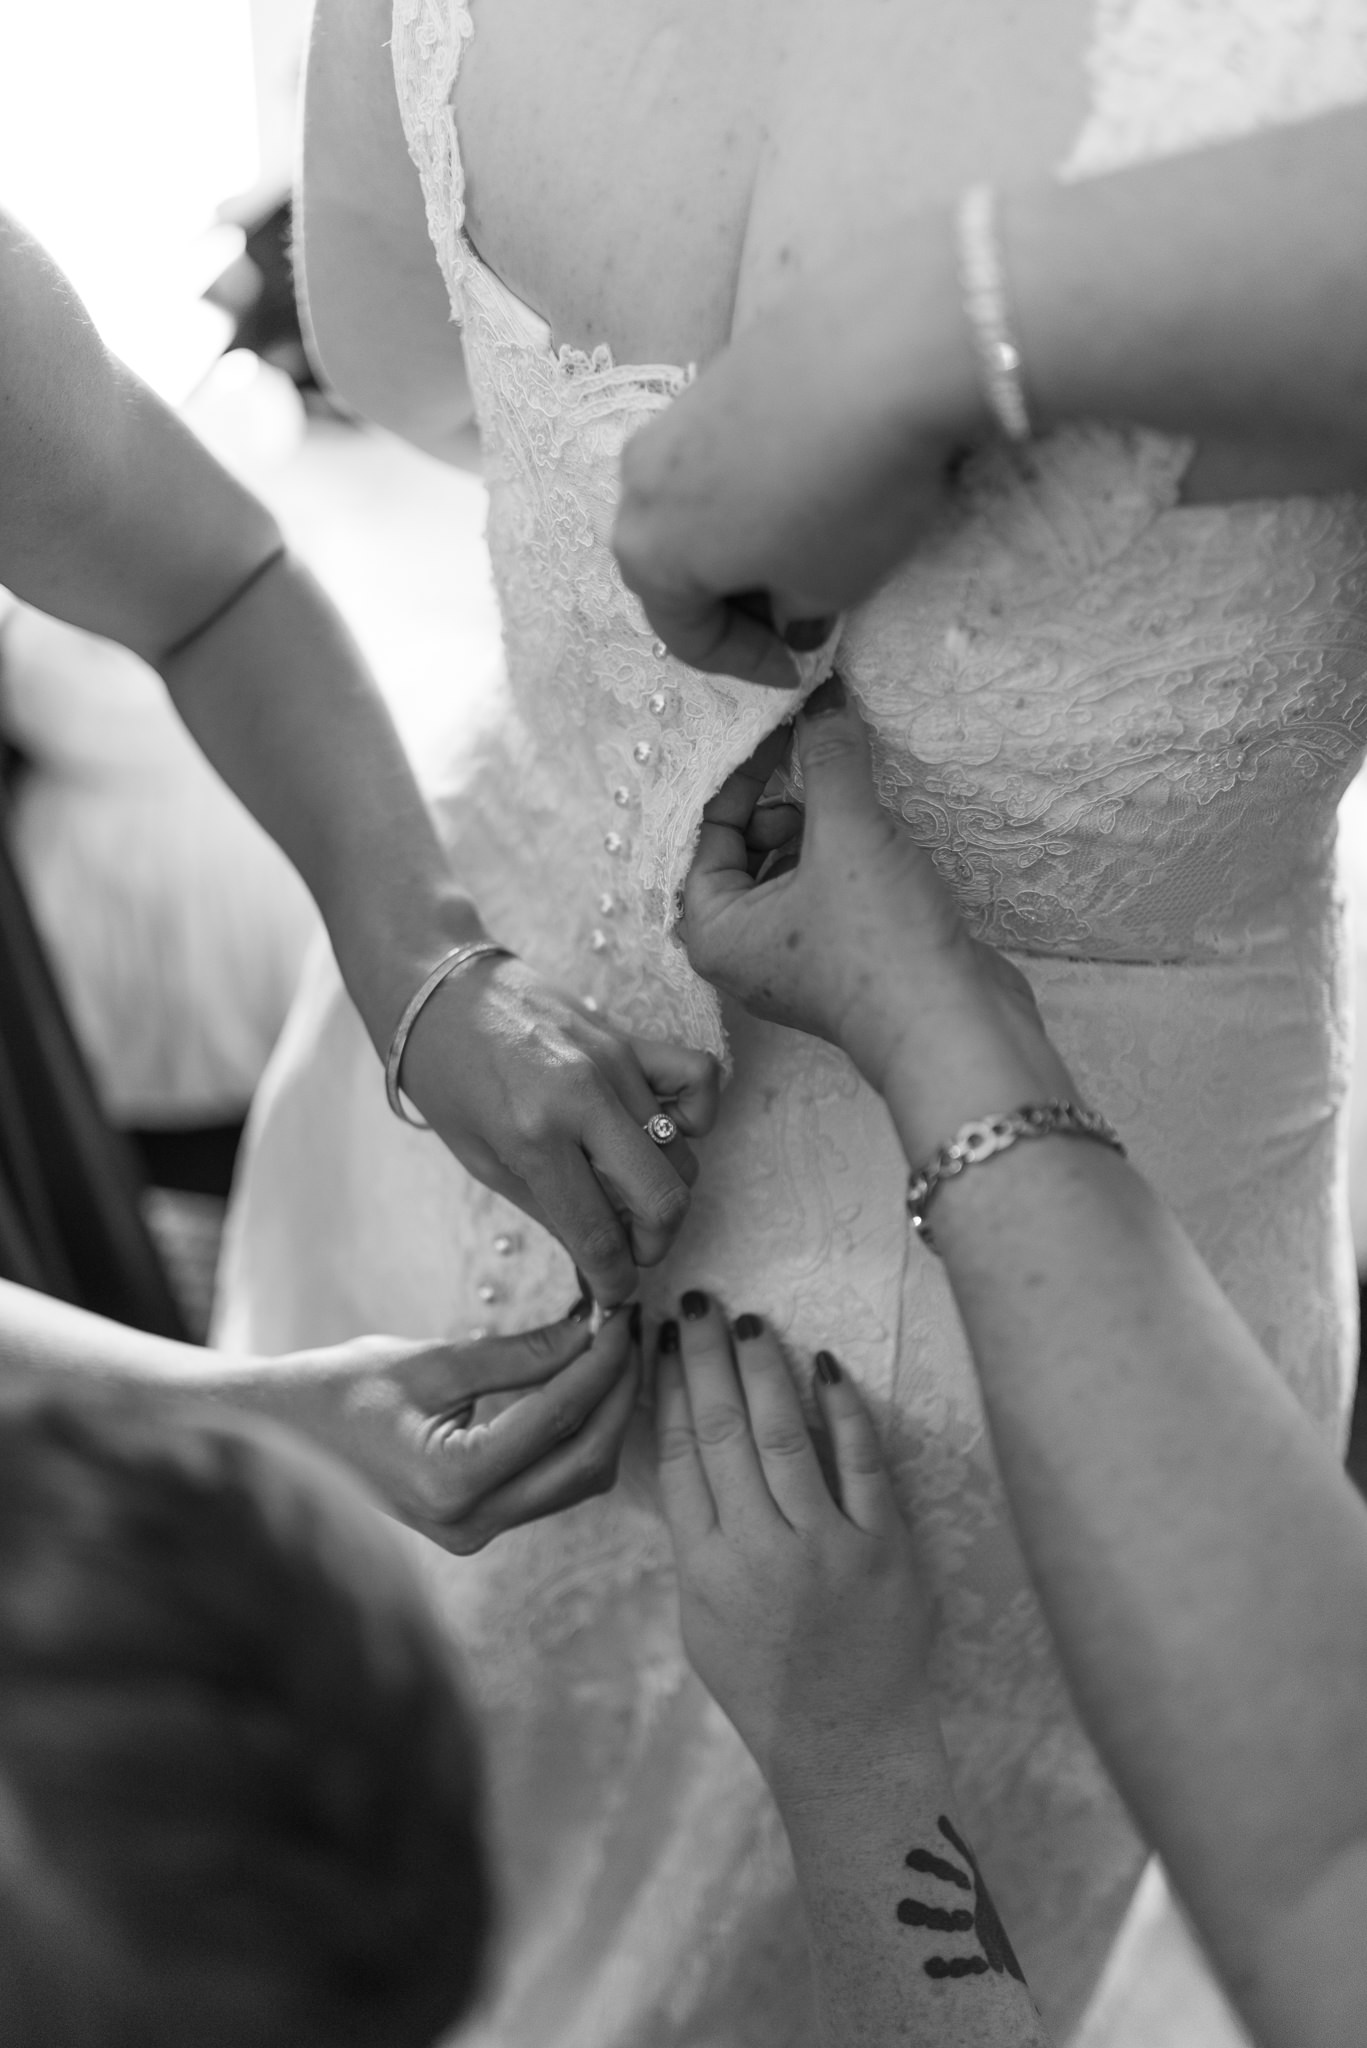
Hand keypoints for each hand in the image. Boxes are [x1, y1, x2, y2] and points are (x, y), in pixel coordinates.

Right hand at [244, 1305, 640, 1554]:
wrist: (278, 1439)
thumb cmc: (339, 1391)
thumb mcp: (430, 1361)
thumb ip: (516, 1352)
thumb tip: (589, 1329)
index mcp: (452, 1481)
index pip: (558, 1416)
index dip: (602, 1359)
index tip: (623, 1312)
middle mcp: (471, 1523)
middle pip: (586, 1459)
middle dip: (619, 1392)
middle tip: (631, 1330)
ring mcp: (476, 1534)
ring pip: (578, 1479)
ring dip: (606, 1417)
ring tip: (615, 1352)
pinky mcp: (478, 1527)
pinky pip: (552, 1486)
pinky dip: (578, 1437)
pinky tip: (584, 1387)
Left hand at [400, 952, 720, 1305]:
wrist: (437, 992)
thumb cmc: (446, 1078)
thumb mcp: (479, 1160)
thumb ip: (548, 1211)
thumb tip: (598, 1262)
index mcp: (534, 1136)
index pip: (600, 1234)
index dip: (615, 1281)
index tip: (613, 1293)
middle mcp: (583, 1099)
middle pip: (664, 1198)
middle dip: (653, 1243)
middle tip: (627, 1248)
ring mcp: (616, 1063)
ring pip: (681, 1154)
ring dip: (661, 1191)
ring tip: (623, 1193)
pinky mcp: (631, 1037)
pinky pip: (700, 1079)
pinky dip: (698, 1117)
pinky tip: (664, 1132)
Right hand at [612, 207, 986, 686]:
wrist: (888, 349)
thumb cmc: (846, 495)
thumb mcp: (829, 589)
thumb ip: (796, 613)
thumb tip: (792, 611)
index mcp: (646, 553)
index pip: (686, 636)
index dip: (747, 664)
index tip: (798, 669)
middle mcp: (639, 482)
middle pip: (681, 563)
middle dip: (738, 599)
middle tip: (798, 616)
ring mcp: (676, 416)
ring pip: (702, 503)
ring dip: (748, 537)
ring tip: (813, 548)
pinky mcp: (720, 368)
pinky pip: (730, 449)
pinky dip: (763, 482)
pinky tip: (820, 482)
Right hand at [655, 1293, 930, 1787]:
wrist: (848, 1747)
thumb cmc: (766, 1686)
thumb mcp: (700, 1618)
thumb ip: (695, 1539)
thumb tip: (688, 1451)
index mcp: (703, 1570)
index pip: (679, 1455)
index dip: (668, 1389)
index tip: (662, 1341)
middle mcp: (758, 1551)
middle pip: (723, 1431)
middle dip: (708, 1359)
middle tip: (699, 1302)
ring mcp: (825, 1548)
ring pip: (785, 1435)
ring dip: (763, 1370)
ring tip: (749, 1322)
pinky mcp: (884, 1549)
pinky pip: (862, 1463)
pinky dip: (844, 1409)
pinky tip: (826, 1365)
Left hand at [680, 676, 1058, 1104]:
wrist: (953, 1027)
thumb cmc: (880, 943)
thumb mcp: (846, 833)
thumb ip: (829, 760)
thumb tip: (824, 702)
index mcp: (713, 928)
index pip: (707, 829)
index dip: (744, 772)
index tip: (784, 728)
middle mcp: (742, 949)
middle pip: (745, 847)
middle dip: (783, 802)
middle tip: (824, 774)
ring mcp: (793, 958)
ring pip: (791, 867)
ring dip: (820, 827)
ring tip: (857, 808)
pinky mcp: (844, 959)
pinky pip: (827, 888)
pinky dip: (846, 856)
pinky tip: (880, 840)